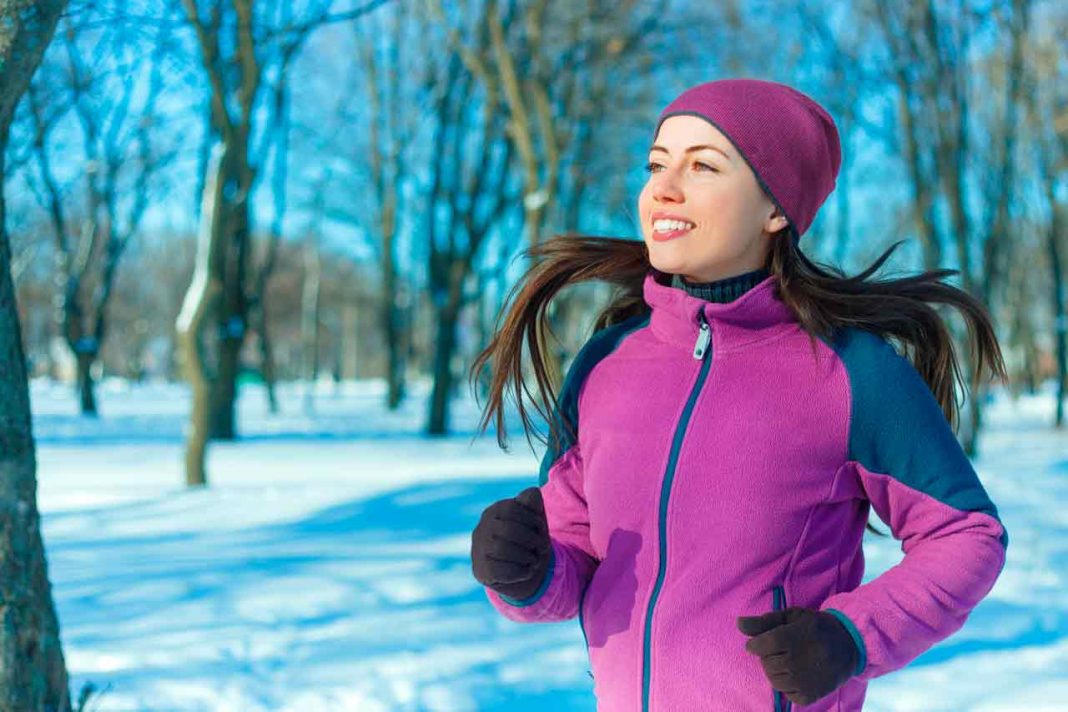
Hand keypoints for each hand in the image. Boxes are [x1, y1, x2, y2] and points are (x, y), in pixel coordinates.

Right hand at [471, 487, 551, 599]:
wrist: (520, 573)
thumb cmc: (528, 541)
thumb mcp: (533, 520)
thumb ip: (533, 503)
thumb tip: (532, 493)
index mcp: (494, 511)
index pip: (511, 508)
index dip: (532, 519)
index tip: (541, 530)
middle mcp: (482, 528)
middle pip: (509, 530)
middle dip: (532, 540)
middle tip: (542, 548)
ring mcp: (478, 550)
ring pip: (503, 549)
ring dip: (527, 556)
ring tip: (534, 560)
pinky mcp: (481, 571)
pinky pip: (501, 570)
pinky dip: (521, 571)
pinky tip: (527, 571)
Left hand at [737, 606, 858, 705]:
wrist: (849, 644)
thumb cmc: (815, 627)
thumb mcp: (791, 617)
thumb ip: (763, 622)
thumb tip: (739, 624)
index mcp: (792, 638)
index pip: (759, 646)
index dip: (757, 643)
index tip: (765, 641)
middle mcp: (797, 662)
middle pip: (765, 663)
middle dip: (769, 656)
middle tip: (784, 650)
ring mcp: (805, 681)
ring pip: (773, 680)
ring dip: (776, 671)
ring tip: (790, 661)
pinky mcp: (811, 695)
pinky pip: (787, 693)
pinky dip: (788, 685)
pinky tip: (799, 674)